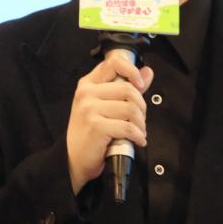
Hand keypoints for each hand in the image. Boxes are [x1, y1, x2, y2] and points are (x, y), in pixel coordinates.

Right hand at [66, 54, 153, 194]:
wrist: (75, 160)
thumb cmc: (90, 133)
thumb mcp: (105, 106)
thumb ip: (126, 88)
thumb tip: (147, 72)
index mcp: (88, 84)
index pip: (113, 63)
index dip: (132, 71)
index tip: (140, 85)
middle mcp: (86, 93)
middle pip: (128, 89)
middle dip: (141, 107)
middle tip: (140, 120)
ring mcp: (89, 109)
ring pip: (130, 108)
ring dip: (141, 124)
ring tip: (139, 131)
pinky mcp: (95, 126)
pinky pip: (128, 127)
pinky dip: (138, 135)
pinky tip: (138, 140)